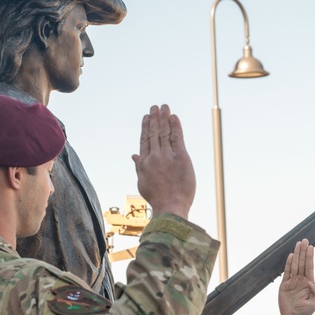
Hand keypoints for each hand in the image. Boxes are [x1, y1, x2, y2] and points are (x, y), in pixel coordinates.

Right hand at [131, 104, 194, 218]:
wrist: (170, 207)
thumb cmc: (158, 198)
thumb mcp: (143, 183)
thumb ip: (138, 167)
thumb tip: (133, 155)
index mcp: (144, 163)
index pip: (144, 140)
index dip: (146, 127)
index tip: (147, 117)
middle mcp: (154, 157)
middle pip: (154, 133)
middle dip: (154, 118)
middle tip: (156, 107)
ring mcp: (166, 157)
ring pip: (164, 133)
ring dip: (164, 118)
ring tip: (164, 107)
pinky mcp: (181, 158)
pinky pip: (177, 138)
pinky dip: (175, 126)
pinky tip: (174, 117)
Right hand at [278, 239, 314, 314]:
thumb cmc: (305, 313)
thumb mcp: (314, 304)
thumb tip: (312, 283)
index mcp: (309, 283)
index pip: (309, 267)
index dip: (310, 257)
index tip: (311, 246)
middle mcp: (301, 280)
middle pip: (302, 263)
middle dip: (303, 252)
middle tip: (304, 240)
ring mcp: (292, 282)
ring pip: (295, 265)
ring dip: (296, 255)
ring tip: (298, 244)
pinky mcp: (284, 286)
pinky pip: (286, 273)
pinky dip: (288, 264)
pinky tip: (290, 256)